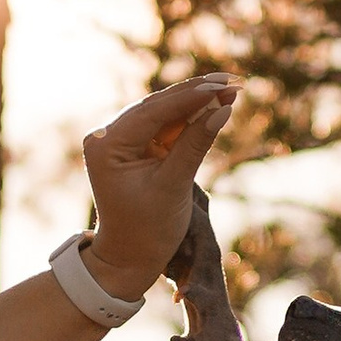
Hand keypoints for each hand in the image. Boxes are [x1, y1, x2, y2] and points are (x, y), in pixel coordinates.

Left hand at [81, 77, 236, 301]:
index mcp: (107, 146)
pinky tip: (216, 104)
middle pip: (158, 107)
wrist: (130, 258)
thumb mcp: (174, 186)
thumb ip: (196, 144)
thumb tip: (223, 108)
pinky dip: (190, 119)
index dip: (190, 97)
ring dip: (197, 103)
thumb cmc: (148, 230)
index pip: (153, 112)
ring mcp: (120, 140)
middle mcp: (108, 136)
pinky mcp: (135, 147)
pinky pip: (165, 127)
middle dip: (196, 95)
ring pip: (164, 113)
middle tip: (233, 81)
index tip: (221, 84)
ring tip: (231, 90)